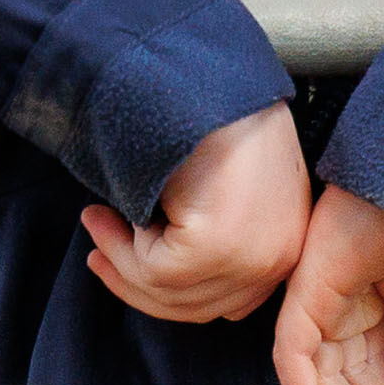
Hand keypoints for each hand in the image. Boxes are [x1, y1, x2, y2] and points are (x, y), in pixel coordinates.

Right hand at [77, 104, 307, 323]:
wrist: (200, 76)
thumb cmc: (209, 117)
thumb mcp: (222, 191)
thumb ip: (204, 241)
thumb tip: (155, 270)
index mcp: (288, 242)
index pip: (226, 303)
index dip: (167, 295)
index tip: (119, 264)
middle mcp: (280, 257)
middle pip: (197, 308)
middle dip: (135, 283)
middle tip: (95, 254)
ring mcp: (253, 255)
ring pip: (170, 293)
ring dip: (122, 259)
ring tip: (97, 221)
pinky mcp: (218, 247)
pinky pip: (154, 272)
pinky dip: (123, 247)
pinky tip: (109, 215)